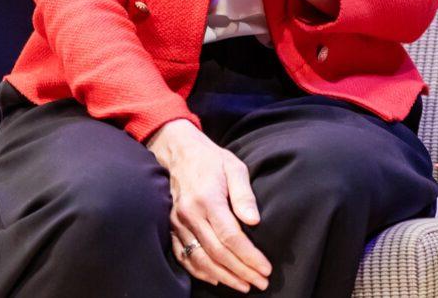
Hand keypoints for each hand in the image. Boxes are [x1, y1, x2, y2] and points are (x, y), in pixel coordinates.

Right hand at [145, 120, 271, 291]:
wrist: (179, 152)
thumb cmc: (212, 159)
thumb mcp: (235, 167)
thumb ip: (245, 195)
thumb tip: (254, 221)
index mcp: (207, 199)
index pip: (231, 237)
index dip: (249, 256)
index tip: (265, 268)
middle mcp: (190, 214)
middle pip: (217, 252)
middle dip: (241, 271)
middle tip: (261, 283)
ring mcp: (178, 223)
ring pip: (200, 259)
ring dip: (223, 276)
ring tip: (243, 285)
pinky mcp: (172, 228)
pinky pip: (184, 256)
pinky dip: (200, 271)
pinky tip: (217, 278)